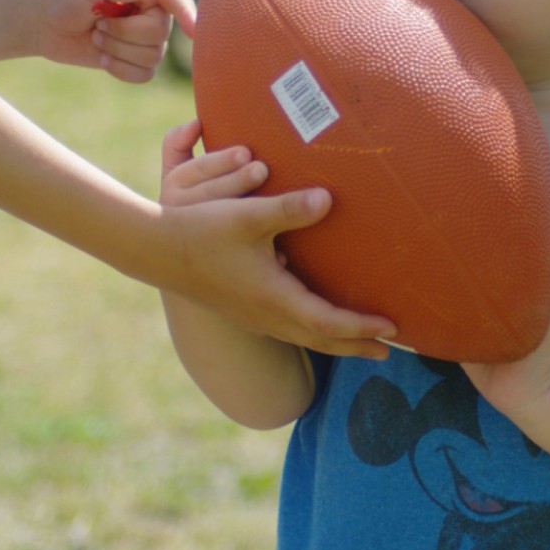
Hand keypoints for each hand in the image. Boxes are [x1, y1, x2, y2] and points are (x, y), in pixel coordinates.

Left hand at [38, 0, 196, 82]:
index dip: (187, 13)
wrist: (45, 23)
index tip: (192, 30)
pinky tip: (103, 57)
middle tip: (99, 22)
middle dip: (124, 34)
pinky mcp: (139, 60)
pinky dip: (120, 70)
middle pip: (160, 34)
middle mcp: (155, 10)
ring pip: (153, 57)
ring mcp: (149, 37)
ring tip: (97, 36)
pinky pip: (144, 75)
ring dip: (118, 51)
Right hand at [161, 121, 398, 356]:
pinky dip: (313, 332)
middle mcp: (267, 316)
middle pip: (322, 340)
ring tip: (362, 341)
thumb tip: (328, 199)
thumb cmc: (202, 232)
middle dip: (357, 345)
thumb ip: (289, 208)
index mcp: (274, 298)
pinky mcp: (244, 311)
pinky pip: (289, 330)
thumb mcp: (248, 217)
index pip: (329, 322)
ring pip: (304, 337)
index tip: (393, 329)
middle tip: (389, 350)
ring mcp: (253, 317)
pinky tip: (316, 321)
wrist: (156, 250)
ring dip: (336, 341)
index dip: (362, 327)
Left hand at [462, 208, 549, 416]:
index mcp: (517, 292)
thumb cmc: (487, 357)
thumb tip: (411, 282)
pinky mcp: (549, 326)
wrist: (513, 392)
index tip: (517, 201)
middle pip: (546, 255)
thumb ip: (452, 303)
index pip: (521, 255)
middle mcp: (534, 295)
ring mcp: (545, 308)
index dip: (522, 230)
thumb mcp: (468, 324)